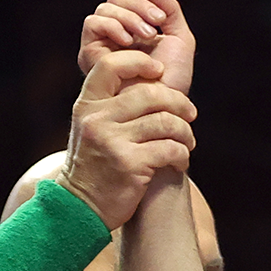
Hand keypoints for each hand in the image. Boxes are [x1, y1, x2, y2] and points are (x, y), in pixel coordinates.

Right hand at [60, 50, 197, 229]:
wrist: (81, 208)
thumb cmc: (94, 165)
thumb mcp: (91, 128)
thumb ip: (111, 105)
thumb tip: (152, 81)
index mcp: (87, 105)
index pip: (111, 65)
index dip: (140, 62)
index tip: (160, 72)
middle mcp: (97, 119)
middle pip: (150, 94)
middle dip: (178, 102)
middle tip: (190, 114)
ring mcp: (113, 142)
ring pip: (165, 122)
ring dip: (185, 132)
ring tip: (188, 142)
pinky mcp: (130, 165)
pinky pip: (170, 149)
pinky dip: (182, 154)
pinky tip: (180, 161)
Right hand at [76, 0, 193, 93]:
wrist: (163, 109)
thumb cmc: (174, 82)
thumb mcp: (180, 41)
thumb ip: (170, 10)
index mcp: (135, 30)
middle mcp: (116, 36)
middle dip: (139, 3)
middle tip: (158, 21)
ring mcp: (102, 45)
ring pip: (104, 8)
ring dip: (128, 15)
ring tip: (148, 34)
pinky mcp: (90, 56)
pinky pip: (93, 24)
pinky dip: (112, 25)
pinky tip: (128, 41)